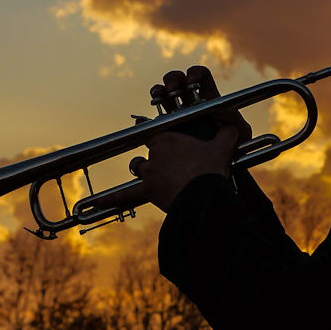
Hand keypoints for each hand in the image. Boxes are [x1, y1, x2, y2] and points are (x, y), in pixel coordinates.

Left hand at [117, 66, 251, 212]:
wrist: (203, 195)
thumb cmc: (211, 169)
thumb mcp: (222, 147)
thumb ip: (227, 133)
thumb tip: (233, 126)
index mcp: (169, 138)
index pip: (157, 130)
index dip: (158, 132)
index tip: (156, 132)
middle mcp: (155, 153)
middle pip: (149, 150)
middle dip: (156, 155)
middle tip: (169, 161)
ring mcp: (149, 173)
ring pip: (137, 167)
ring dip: (142, 171)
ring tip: (151, 176)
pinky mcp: (147, 192)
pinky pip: (125, 194)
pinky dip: (112, 198)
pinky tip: (97, 203)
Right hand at [149, 65, 252, 142]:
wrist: (219, 167)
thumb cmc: (235, 147)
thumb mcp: (241, 132)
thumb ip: (235, 119)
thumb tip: (221, 110)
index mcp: (208, 97)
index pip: (200, 76)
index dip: (195, 73)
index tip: (192, 81)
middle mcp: (190, 102)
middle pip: (177, 80)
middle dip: (173, 79)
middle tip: (174, 90)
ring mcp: (175, 114)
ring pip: (162, 94)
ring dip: (158, 91)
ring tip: (158, 98)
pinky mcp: (164, 130)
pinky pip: (150, 119)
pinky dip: (144, 116)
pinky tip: (144, 119)